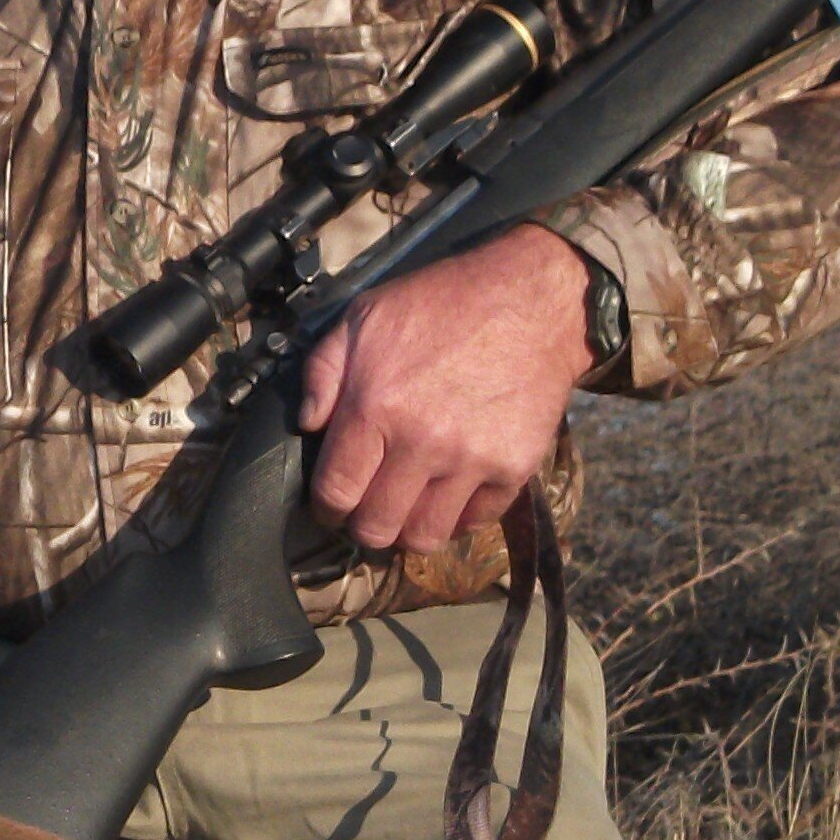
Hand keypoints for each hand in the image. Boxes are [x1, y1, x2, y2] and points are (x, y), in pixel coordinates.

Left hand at [294, 227, 594, 553]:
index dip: (326, 507)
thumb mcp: (364, 318)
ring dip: (408, 530)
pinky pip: (476, 521)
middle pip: (377, 527)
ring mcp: (471, 459)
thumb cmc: (443, 306)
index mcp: (375, 406)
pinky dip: (458, 517)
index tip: (331, 504)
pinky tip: (449, 492)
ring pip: (425, 536)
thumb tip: (308, 425)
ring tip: (406, 508)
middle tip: (367, 509)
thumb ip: (323, 372)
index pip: (336, 491)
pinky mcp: (513, 468)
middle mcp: (422, 441)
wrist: (531, 303)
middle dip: (363, 526)